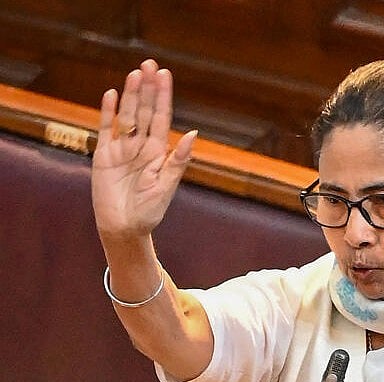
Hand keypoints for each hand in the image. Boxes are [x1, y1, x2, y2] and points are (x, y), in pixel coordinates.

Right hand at [91, 59, 196, 239]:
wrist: (124, 228)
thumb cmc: (150, 210)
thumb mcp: (167, 185)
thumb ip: (178, 160)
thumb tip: (193, 133)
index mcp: (159, 151)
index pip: (161, 117)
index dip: (163, 96)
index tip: (166, 75)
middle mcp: (141, 146)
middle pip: (144, 111)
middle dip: (147, 88)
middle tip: (150, 63)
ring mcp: (121, 149)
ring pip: (126, 116)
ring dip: (129, 95)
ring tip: (135, 73)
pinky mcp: (103, 156)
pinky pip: (106, 130)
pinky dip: (107, 112)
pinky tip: (110, 94)